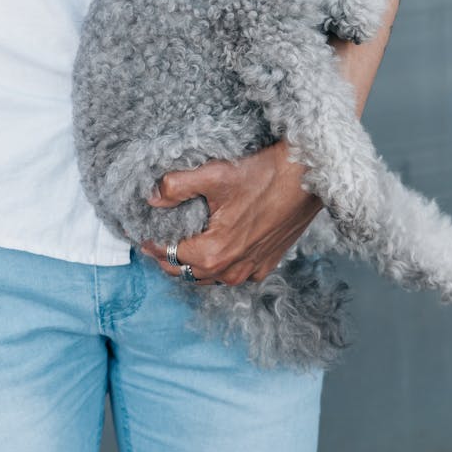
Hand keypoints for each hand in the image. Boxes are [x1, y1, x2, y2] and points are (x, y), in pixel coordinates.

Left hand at [140, 141, 321, 285]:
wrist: (309, 175)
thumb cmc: (265, 174)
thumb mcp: (214, 174)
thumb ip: (176, 186)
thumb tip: (151, 197)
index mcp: (213, 253)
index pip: (169, 255)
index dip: (152, 245)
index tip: (142, 234)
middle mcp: (231, 270)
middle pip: (186, 272)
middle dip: (169, 257)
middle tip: (158, 239)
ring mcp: (252, 270)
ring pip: (210, 277)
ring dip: (193, 264)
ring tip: (184, 243)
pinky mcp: (267, 264)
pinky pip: (234, 273)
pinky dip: (220, 265)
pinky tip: (218, 246)